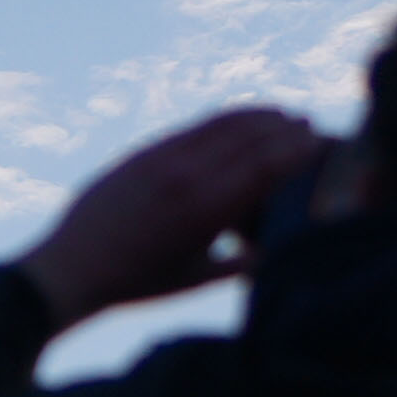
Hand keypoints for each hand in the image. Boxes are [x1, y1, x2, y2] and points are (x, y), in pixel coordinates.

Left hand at [16, 108, 329, 331]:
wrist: (74, 266)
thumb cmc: (140, 282)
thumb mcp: (197, 277)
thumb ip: (240, 264)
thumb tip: (276, 254)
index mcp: (207, 210)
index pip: (266, 166)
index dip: (298, 150)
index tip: (322, 142)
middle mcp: (188, 176)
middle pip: (249, 139)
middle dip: (285, 129)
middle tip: (313, 125)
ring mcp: (162, 159)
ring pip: (220, 126)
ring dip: (257, 116)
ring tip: (284, 115)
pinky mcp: (143, 153)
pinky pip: (192, 128)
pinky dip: (222, 120)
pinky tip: (238, 118)